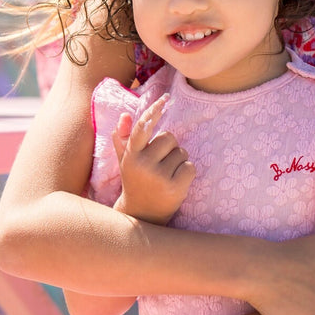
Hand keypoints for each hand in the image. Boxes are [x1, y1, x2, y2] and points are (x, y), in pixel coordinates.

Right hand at [112, 95, 194, 223]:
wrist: (142, 215)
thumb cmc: (136, 181)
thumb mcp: (127, 160)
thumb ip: (124, 138)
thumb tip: (126, 115)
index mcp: (131, 155)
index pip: (144, 126)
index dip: (154, 111)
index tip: (166, 99)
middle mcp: (143, 164)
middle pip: (169, 137)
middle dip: (169, 148)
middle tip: (160, 165)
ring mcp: (159, 176)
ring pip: (181, 152)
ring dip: (178, 161)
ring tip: (166, 175)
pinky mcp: (174, 187)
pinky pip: (190, 166)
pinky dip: (187, 173)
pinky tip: (176, 183)